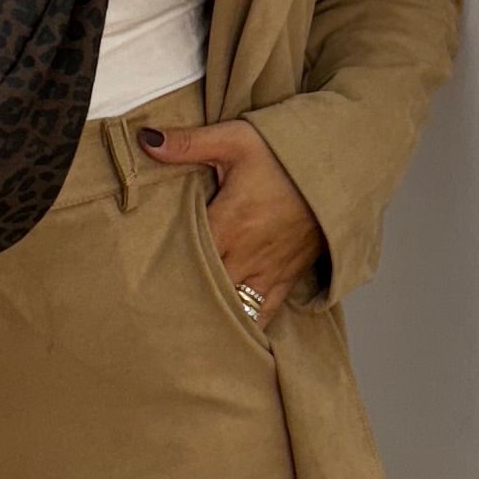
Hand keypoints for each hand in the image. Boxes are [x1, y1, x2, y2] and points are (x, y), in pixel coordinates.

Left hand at [134, 116, 326, 322]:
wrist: (341, 166)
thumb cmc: (287, 153)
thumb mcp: (236, 139)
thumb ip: (189, 144)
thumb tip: (146, 140)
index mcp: (228, 224)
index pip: (184, 258)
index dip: (161, 271)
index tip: (137, 280)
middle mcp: (246, 255)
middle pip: (205, 290)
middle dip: (182, 299)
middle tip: (152, 311)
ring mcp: (268, 271)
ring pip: (232, 309)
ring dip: (211, 317)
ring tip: (184, 331)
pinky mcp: (287, 277)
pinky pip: (263, 313)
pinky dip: (246, 327)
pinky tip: (229, 338)